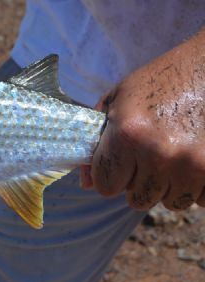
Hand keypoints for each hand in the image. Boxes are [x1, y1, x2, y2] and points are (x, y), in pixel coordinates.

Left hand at [81, 31, 204, 210]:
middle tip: (152, 154)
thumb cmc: (164, 79)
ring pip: (170, 203)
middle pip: (137, 199)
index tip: (121, 162)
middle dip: (141, 181)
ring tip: (176, 154)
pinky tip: (197, 157)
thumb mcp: (119, 98)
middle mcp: (159, 153)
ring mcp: (193, 165)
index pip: (106, 186)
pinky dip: (199, 186)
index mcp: (128, 133)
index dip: (111, 175)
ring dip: (170, 186)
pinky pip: (201, 200)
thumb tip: (87, 183)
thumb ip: (97, 141)